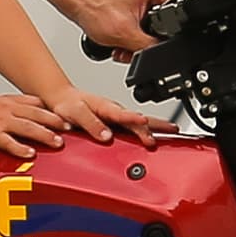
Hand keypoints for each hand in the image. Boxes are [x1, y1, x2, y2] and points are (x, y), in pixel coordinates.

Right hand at [0, 94, 69, 158]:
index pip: (35, 103)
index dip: (52, 109)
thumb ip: (11, 112)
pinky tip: (30, 154)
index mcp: (8, 102)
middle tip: (69, 128)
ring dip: (44, 134)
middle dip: (55, 121)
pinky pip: (8, 141)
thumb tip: (26, 118)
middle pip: (36, 113)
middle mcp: (6, 109)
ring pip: (27, 126)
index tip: (65, 116)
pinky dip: (20, 148)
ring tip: (57, 142)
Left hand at [42, 83, 179, 148]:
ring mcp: (117, 116)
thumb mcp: (74, 113)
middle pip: (139, 118)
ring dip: (157, 126)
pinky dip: (148, 129)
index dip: (134, 120)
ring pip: (140, 121)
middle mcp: (114, 111)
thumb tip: (107, 136)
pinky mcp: (116, 121)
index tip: (144, 124)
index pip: (123, 115)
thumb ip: (90, 124)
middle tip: (172, 131)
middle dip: (156, 125)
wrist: (62, 100)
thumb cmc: (68, 105)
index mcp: (105, 107)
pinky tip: (156, 135)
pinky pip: (134, 125)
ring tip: (173, 132)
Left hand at [72, 0, 183, 60]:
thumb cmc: (93, 4)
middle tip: (127, 41)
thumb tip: (163, 58)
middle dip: (148, 42)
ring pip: (160, 30)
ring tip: (122, 39)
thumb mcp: (124, 33)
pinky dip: (138, 34)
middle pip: (170, 28)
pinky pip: (152, 25)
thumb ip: (149, 49)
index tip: (140, 40)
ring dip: (141, 41)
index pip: (179, 21)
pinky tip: (124, 35)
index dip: (160, 39)